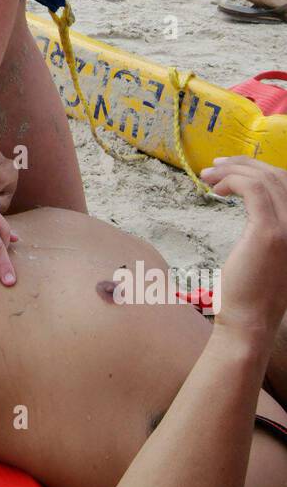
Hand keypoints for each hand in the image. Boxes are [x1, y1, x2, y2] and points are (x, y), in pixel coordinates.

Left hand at [199, 155, 286, 342]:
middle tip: (215, 165)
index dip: (259, 169)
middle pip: (278, 176)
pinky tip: (216, 189)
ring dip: (233, 170)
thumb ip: (268, 227)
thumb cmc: (251, 292)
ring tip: (207, 176)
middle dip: (244, 164)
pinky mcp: (269, 232)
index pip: (286, 184)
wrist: (250, 322)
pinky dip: (233, 181)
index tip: (230, 168)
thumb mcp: (268, 253)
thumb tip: (251, 199)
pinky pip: (253, 190)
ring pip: (265, 179)